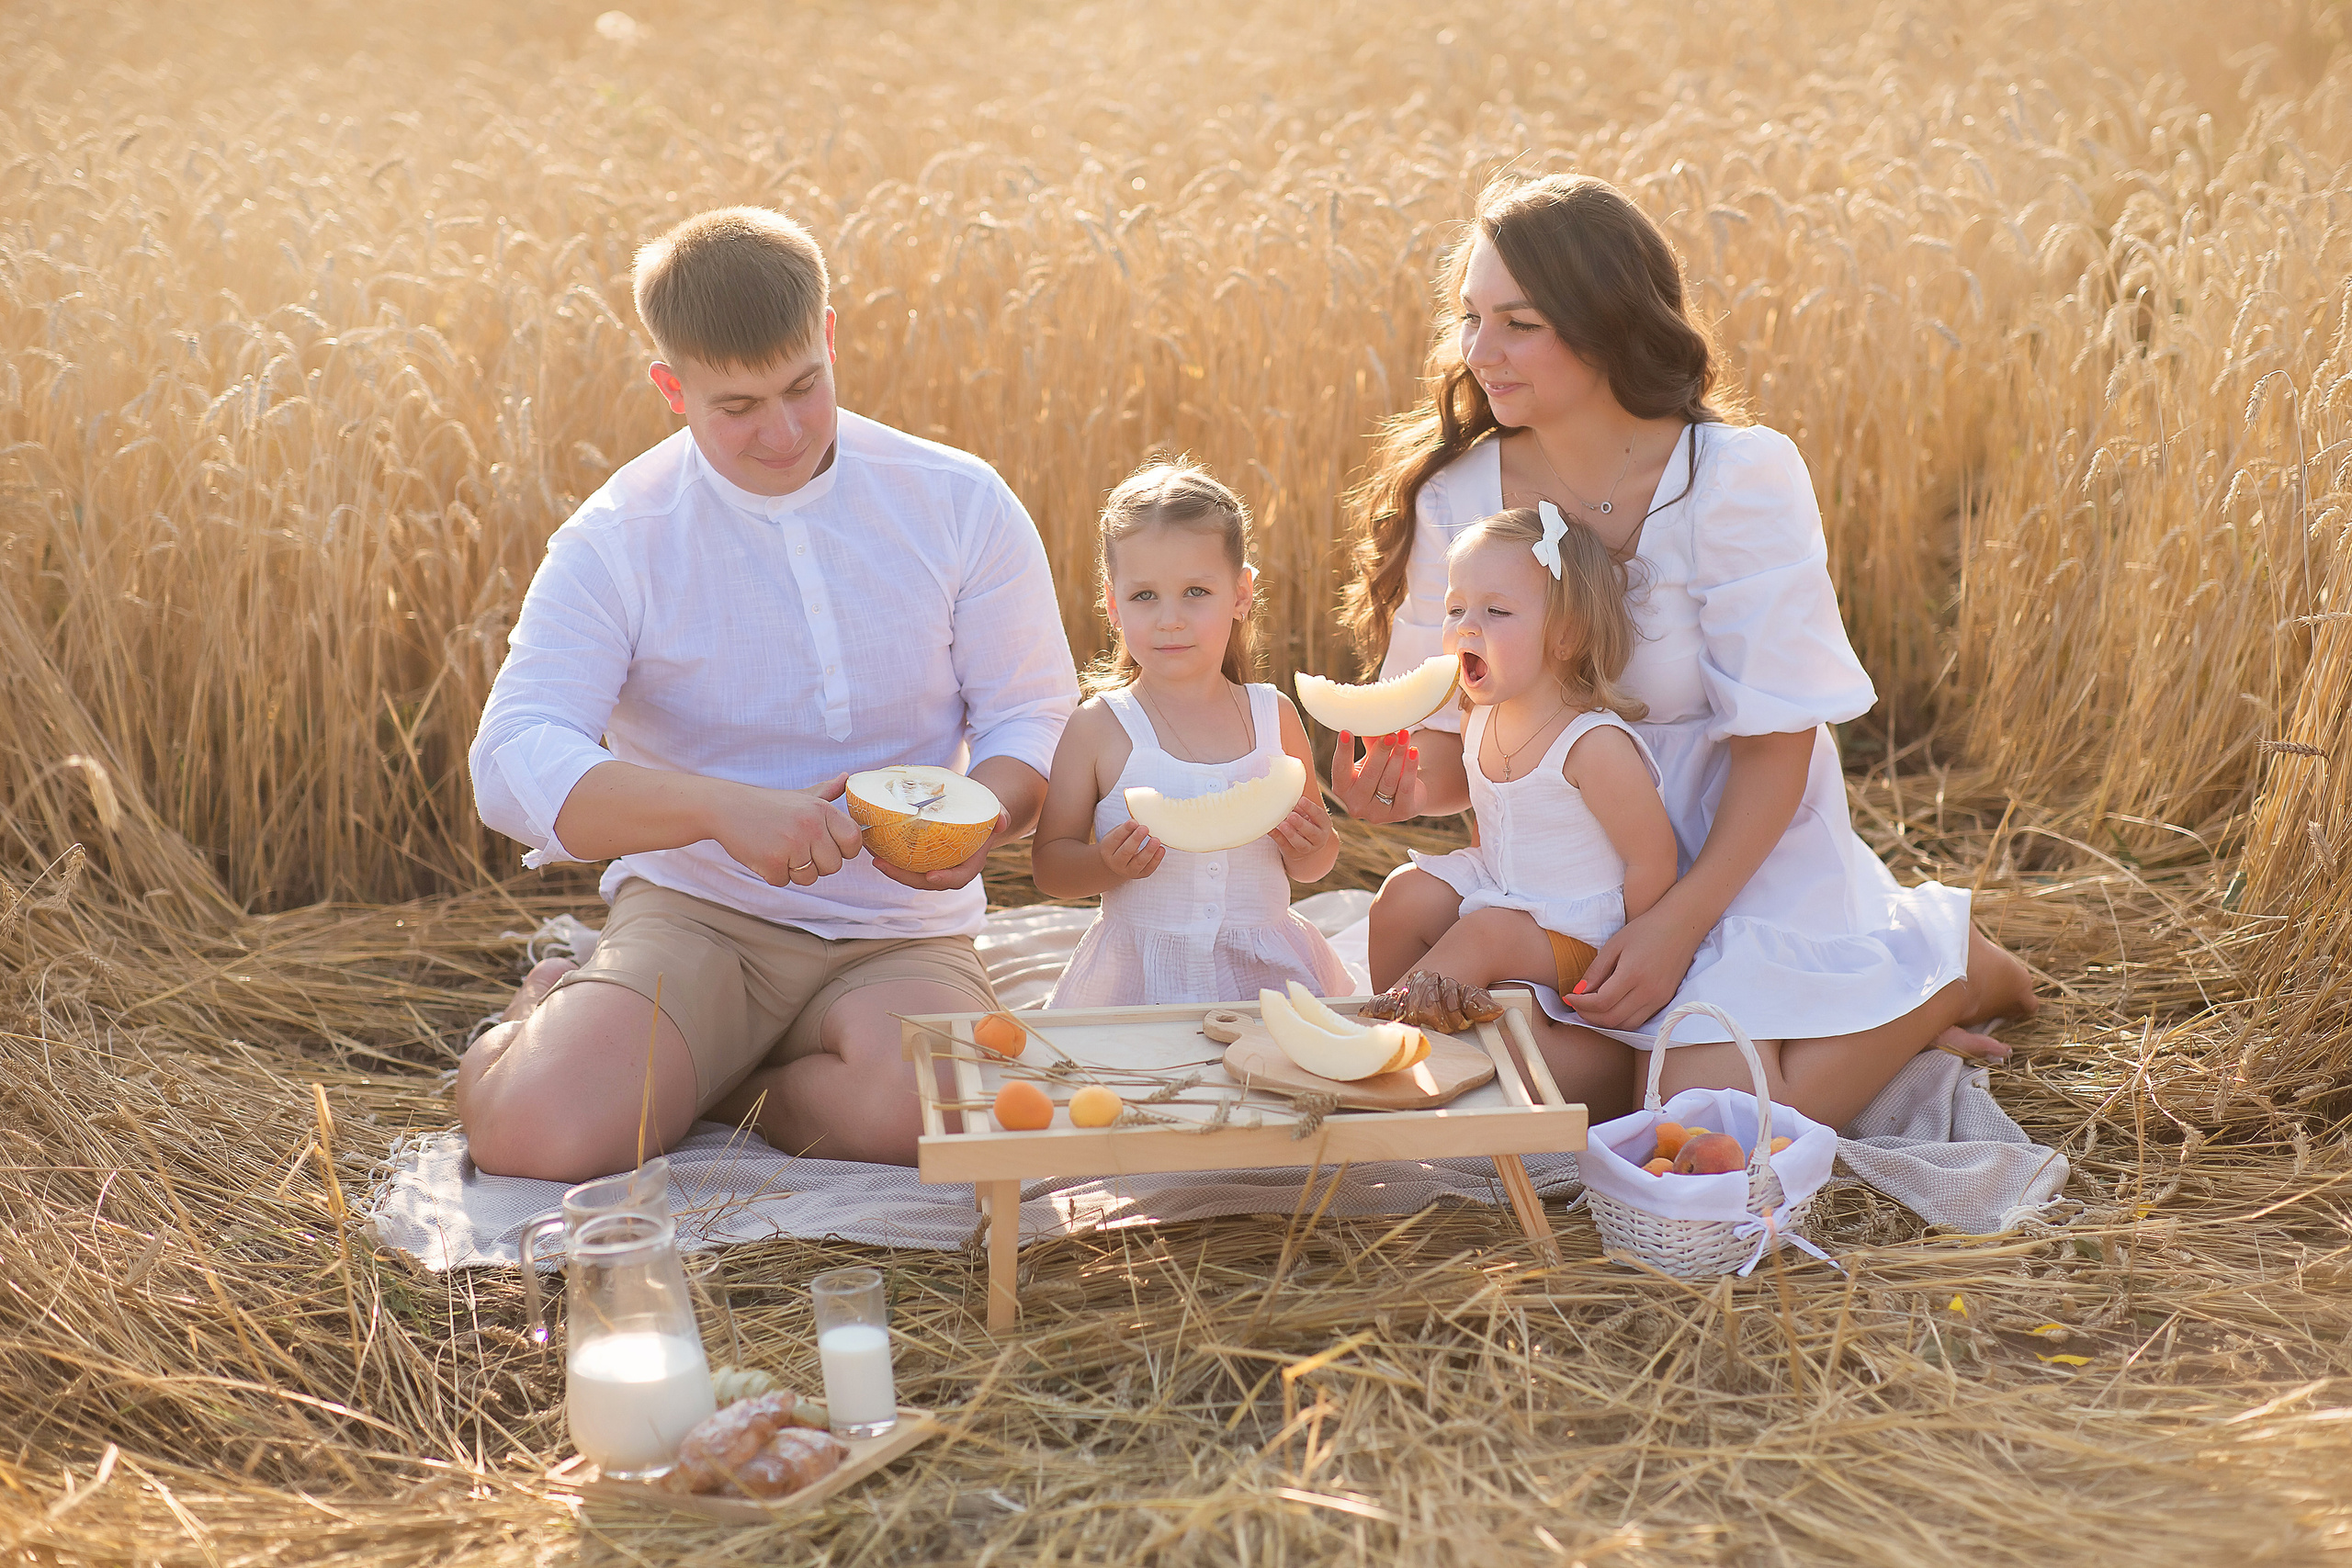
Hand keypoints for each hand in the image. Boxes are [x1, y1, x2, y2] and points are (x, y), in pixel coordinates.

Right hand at [709, 774, 867, 887]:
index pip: (853, 840)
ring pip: (810, 878)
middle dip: (817, 863)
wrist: (726, 807)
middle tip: (797, 847)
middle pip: (834, 866)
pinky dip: (774, 874)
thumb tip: (847, 778)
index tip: (828, 846)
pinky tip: (765, 854)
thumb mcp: (800, 795)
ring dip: (795, 871)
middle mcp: (810, 826)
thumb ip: (827, 791)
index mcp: (821, 809)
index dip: (844, 849)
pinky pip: (784, 882)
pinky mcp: (771, 863)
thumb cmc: (767, 804)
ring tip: (780, 849)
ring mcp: (791, 845)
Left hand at [872, 810, 1011, 891]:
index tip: (931, 876)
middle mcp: (949, 869)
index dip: (945, 879)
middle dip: (902, 876)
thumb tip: (1001, 821)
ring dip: (890, 867)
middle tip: (882, 863)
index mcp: (969, 864)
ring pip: (910, 873)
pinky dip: (888, 854)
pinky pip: (904, 860)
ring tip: (872, 854)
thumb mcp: (996, 812)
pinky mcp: (921, 858)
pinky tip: (872, 843)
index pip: (958, 879)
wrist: (975, 815)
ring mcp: (933, 865)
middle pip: (925, 881)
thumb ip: (1000, 816)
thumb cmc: (986, 815)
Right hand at [1093, 818, 1164, 881]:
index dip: (1125, 830)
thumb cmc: (1119, 843)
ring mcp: (1128, 871)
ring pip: (1139, 862)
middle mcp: (1116, 862)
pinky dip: (1156, 860)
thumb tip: (1138, 821)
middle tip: (1145, 828)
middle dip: (1136, 839)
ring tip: (1156, 840)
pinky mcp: (1139, 875)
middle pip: (1126, 851)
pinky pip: (1148, 869)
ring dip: (1148, 851)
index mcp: (1107, 849)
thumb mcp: (1117, 834)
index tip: (1134, 821)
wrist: (1117, 863)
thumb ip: (1126, 829)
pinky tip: (1161, 849)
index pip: (1116, 839)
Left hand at [1266, 796, 1325, 858]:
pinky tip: (1270, 830)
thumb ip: (1302, 804)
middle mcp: (1318, 838)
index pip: (1319, 816)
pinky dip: (1277, 837)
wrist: (1307, 844)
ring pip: (1301, 844)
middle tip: (1291, 815)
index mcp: (1323, 824)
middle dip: (1301, 824)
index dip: (1310, 808)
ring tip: (1282, 825)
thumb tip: (1290, 788)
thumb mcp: (1309, 813)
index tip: (1301, 800)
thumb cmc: (1306, 821)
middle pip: (1311, 832)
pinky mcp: (1293, 853)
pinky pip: (1285, 846)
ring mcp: (1307, 848)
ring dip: (1291, 834)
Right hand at [1330, 729, 1419, 821]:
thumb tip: (1367, 722)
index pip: (1340, 770)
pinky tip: (1414, 751)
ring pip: (1388, 781)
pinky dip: (1410, 768)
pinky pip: (1405, 788)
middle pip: (1368, 776)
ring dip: (1397, 756)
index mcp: (1343, 790)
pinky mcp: (1401, 814)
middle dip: (1380, 752)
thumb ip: (1369, 743)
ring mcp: (1378, 813)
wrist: (1406, 793)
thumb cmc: (1381, 772)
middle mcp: (1357, 805)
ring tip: (1404, 736)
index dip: (1343, 752)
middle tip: (1389, 734)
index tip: (1346, 732)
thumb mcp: (1371, 758)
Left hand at [1565, 904, 1706, 1029]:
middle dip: (1588, 1016)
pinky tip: (1611, 1007)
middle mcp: (1648, 992)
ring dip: (1605, 1021)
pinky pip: (1639, 1020)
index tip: (1568, 997)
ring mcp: (1659, 999)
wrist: (1681, 925)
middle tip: (1576, 1005)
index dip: (1580, 1004)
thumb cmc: (1646, 929)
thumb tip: (1579, 992)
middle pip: (1612, 1019)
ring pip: (1626, 1025)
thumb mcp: (1614, 945)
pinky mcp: (1665, 1001)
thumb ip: (1596, 971)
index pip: (1601, 1002)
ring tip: (1591, 1008)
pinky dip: (1622, 1019)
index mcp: (1633, 974)